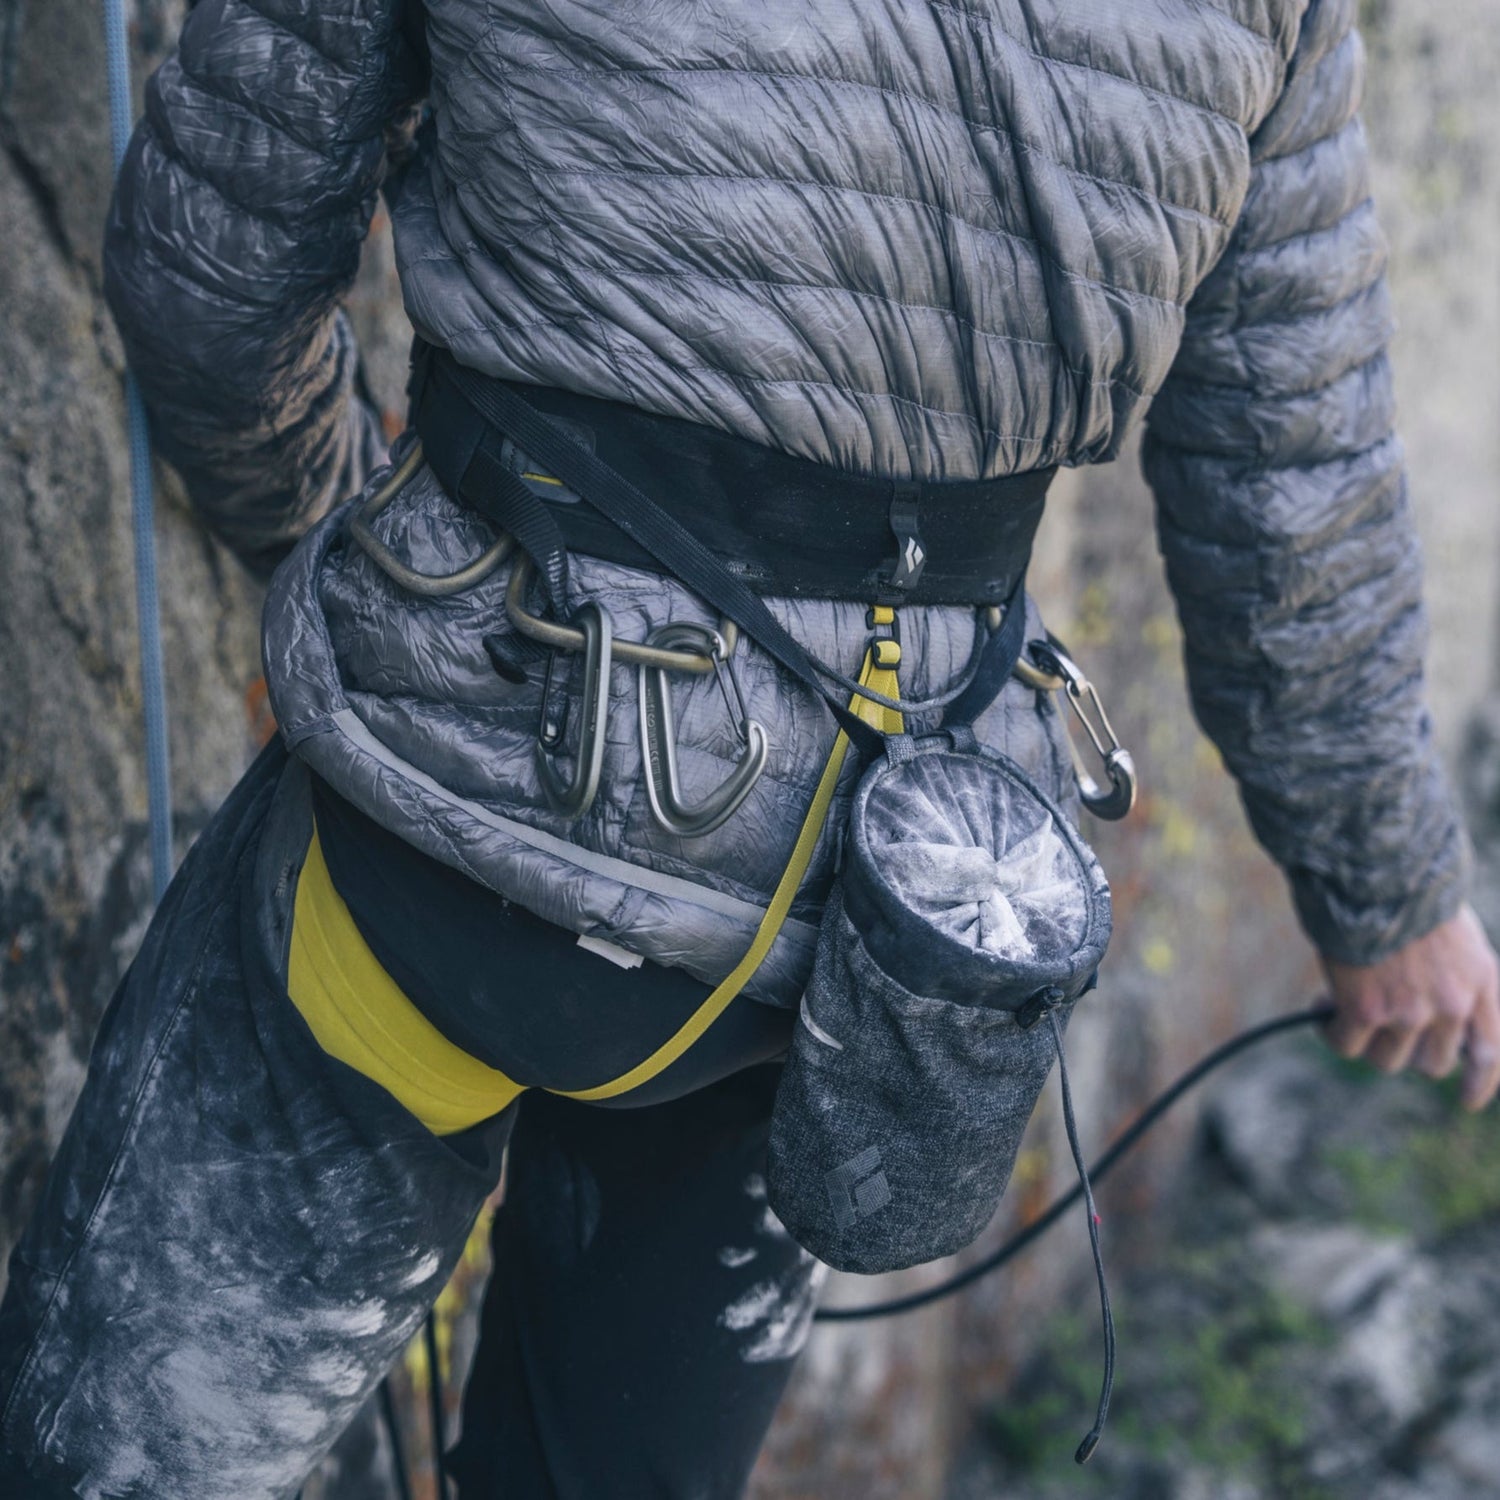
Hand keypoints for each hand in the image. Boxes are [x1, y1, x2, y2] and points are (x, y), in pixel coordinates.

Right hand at [1321, 904, 1499, 1109]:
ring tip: (1343, 1014)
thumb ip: (1454, 978)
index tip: (1467, 1100)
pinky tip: (1320, 1013)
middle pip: (1432, 1063)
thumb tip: (1426, 1020)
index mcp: (1483, 982)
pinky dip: (1332, 1033)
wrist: (1376, 870)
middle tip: (1381, 1029)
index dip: (1479, 1082)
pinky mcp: (1368, 1010)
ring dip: (1367, 1042)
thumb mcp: (1456, 935)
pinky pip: (1347, 1044)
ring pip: (1387, 1060)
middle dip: (1405, 1052)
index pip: (1491, 1051)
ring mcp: (1411, 1011)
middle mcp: (1454, 1004)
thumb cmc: (1409, 890)